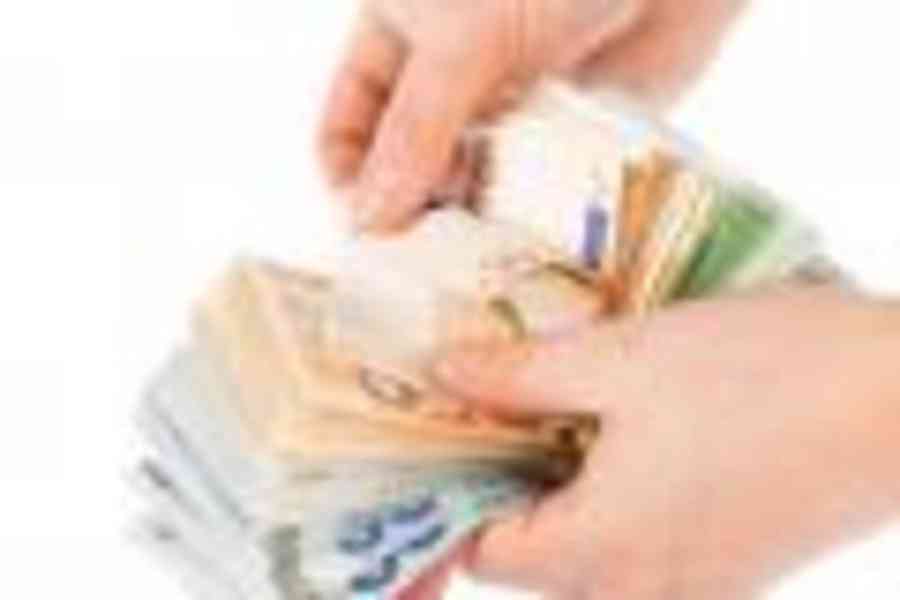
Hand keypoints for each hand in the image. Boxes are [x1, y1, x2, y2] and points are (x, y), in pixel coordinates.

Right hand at [319, 0, 746, 232]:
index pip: (347, 129)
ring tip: (478, 262)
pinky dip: (524, 220)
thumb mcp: (466, 41)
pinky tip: (525, 246)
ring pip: (469, 186)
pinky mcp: (562, 136)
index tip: (372, 232)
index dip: (351, 180)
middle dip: (413, 212)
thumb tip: (368, 219)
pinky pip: (528, 191)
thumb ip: (416, 129)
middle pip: (408, 169)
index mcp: (396, 39)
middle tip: (428, 263)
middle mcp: (446, 83)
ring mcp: (504, 111)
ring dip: (470, 223)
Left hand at [433, 285, 899, 598]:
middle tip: (486, 413)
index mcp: (603, 553)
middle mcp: (644, 592)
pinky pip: (641, 552)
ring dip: (554, 495)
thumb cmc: (765, 372)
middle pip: (531, 560)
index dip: (445, 498)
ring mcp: (697, 587)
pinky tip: (617, 438)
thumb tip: (443, 375)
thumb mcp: (623, 359)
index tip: (434, 440)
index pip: (483, 554)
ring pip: (586, 558)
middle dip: (498, 491)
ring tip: (546, 417)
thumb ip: (521, 377)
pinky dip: (609, 503)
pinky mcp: (735, 567)